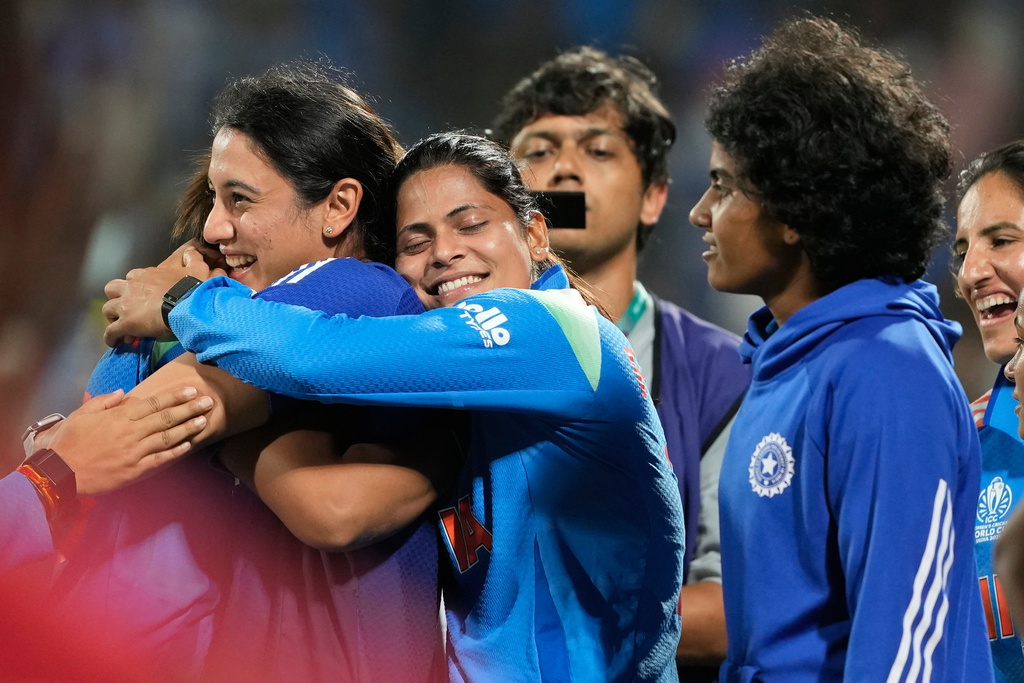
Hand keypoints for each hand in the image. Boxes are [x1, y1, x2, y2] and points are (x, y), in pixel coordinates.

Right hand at [45, 386, 214, 494]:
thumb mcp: (81, 415)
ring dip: (188, 428)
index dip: (175, 396)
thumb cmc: (67, 442)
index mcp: (119, 416)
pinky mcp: (135, 470)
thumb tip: (122, 393)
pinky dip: (176, 452)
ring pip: (168, 437)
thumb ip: (103, 402)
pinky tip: (190, 445)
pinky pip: (161, 459)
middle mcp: (132, 432)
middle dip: (190, 409)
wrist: (59, 474)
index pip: (154, 403)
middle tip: (209, 402)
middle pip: (167, 418)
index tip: (192, 391)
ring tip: (205, 421)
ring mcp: (135, 452)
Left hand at [102, 240, 226, 346]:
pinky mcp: (126, 323)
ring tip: (122, 327)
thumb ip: (192, 259)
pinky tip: (115, 343)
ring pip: (107, 309)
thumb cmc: (192, 290)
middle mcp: (132, 287)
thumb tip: (192, 252)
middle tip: (127, 309)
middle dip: (116, 298)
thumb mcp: (197, 269)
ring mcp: (126, 305)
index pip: (133, 276)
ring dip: (112, 317)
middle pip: (112, 289)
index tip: (144, 297)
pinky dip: (111, 337)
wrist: (187, 307)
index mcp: (146, 275)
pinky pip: (110, 332)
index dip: (136, 287)